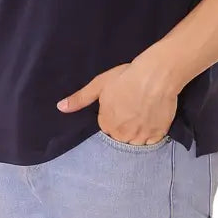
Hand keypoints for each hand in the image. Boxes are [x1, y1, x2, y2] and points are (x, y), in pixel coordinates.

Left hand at [58, 60, 177, 144]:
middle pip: (120, 137)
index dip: (112, 116)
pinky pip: (151, 142)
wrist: (156, 75)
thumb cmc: (127, 77)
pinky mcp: (158, 134)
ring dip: (137, 133)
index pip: (106, 127)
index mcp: (107, 124)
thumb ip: (80, 99)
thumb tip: (60, 107)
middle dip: (123, 127)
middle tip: (132, 109)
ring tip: (142, 115)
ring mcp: (141, 136)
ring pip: (135, 141)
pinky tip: (152, 121)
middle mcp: (122, 134)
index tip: (120, 106)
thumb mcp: (99, 84)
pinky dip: (150, 135)